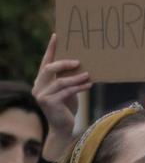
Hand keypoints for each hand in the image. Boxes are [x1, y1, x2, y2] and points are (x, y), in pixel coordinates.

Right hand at [32, 34, 90, 161]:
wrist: (63, 127)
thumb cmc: (67, 106)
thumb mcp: (68, 89)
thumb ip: (69, 77)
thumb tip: (84, 62)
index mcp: (42, 80)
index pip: (46, 61)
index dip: (51, 48)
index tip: (57, 35)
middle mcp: (38, 86)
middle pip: (49, 69)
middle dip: (64, 63)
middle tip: (78, 61)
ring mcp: (42, 95)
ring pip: (60, 81)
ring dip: (76, 77)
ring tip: (88, 74)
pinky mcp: (49, 103)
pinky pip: (66, 92)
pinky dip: (79, 87)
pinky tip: (89, 84)